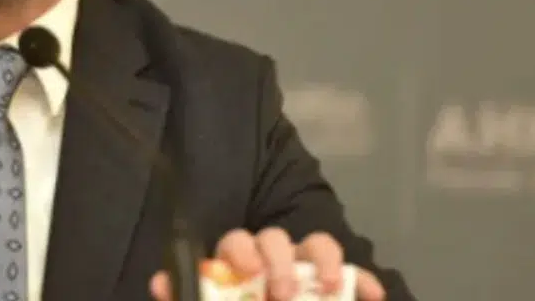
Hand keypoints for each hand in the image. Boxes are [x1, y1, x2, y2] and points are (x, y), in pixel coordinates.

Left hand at [149, 228, 386, 299]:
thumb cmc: (234, 299)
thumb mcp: (208, 300)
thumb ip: (188, 293)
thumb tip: (160, 284)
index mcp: (240, 264)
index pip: (237, 242)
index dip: (242, 251)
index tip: (248, 271)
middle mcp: (274, 259)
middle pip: (276, 240)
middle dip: (280, 261)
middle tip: (283, 293)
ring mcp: (308, 269)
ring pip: (317, 245)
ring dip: (324, 262)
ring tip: (329, 288)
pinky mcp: (341, 284)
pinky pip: (357, 276)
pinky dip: (365, 282)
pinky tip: (374, 294)